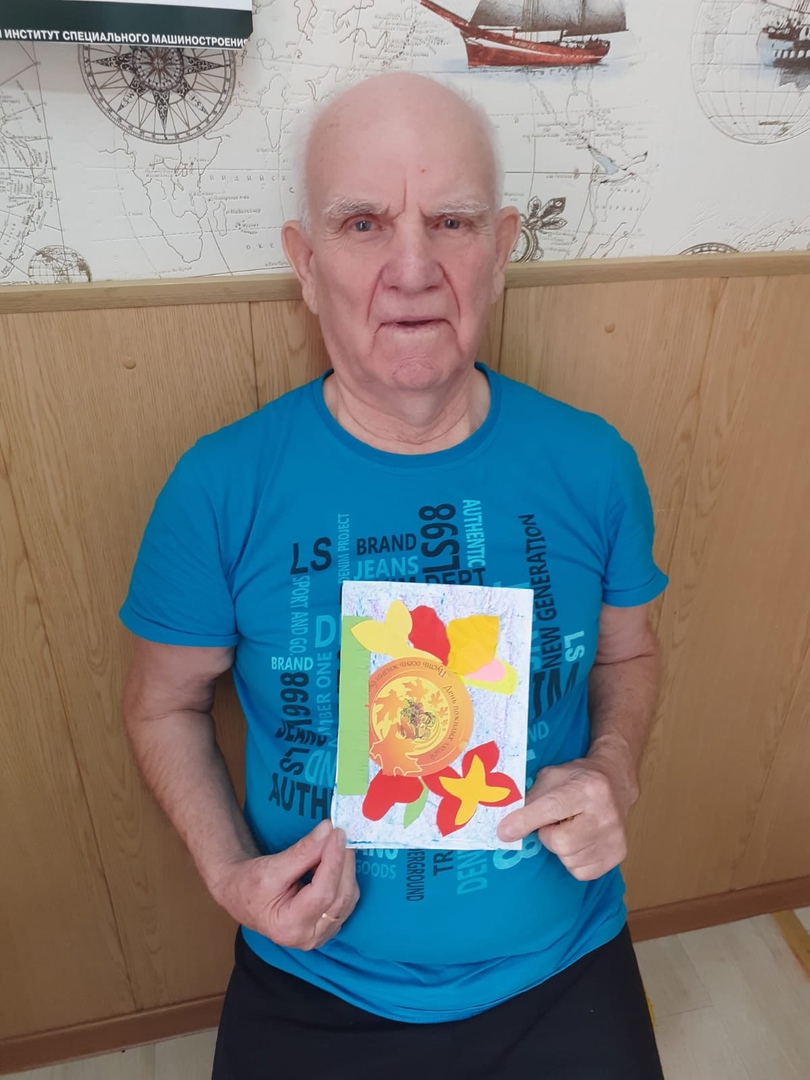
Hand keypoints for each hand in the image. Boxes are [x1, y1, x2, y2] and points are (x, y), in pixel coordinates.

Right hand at [211, 820, 359, 950]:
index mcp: (289, 926)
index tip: (337, 833)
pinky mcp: (328, 926)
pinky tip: (335, 859)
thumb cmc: (249, 884)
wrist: (241, 896)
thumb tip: (328, 830)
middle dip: (343, 861)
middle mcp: (308, 937)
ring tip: (334, 843)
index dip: (333, 861)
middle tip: (339, 832)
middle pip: (340, 896)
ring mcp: (320, 935)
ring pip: (348, 898)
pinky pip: (346, 900)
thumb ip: (302, 851)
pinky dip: (344, 876)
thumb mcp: (271, 867)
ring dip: (345, 867)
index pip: (323, 893)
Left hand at [497, 752, 634, 880]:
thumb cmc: (576, 780)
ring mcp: (615, 836)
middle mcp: (605, 813)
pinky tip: (580, 842)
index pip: (551, 808)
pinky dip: (573, 861)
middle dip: (548, 835)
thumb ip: (530, 798)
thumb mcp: (551, 777)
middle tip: (553, 823)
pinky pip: (582, 872)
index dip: (524, 821)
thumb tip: (506, 826)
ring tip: (569, 829)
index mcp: (587, 788)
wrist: (615, 784)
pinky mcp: (618, 854)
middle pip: (560, 843)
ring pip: (569, 860)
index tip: (503, 832)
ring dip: (560, 849)